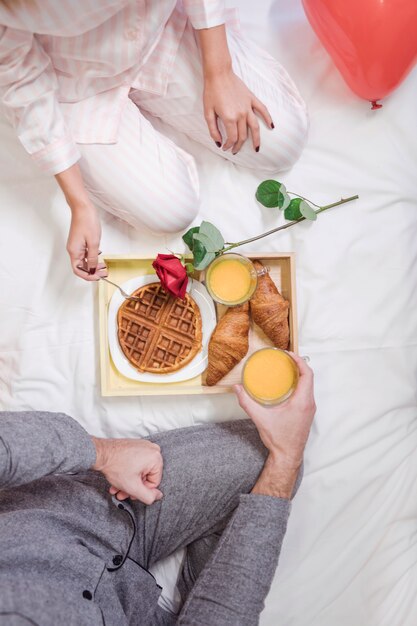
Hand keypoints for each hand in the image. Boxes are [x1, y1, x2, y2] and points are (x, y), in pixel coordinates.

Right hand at [66, 203, 106, 280]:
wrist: (82, 208)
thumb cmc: (87, 221)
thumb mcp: (93, 242)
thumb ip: (93, 258)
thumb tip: (92, 269)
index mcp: (74, 251)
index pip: (78, 270)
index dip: (88, 276)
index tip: (98, 277)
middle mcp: (73, 250)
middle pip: (81, 267)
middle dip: (92, 272)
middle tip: (104, 272)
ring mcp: (76, 246)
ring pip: (84, 261)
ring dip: (93, 265)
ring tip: (103, 266)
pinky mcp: (80, 242)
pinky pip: (85, 254)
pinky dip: (92, 257)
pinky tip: (99, 256)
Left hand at [92, 438, 163, 504]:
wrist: (100, 453)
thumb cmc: (115, 466)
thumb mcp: (133, 487)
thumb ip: (148, 496)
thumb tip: (158, 495)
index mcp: (156, 457)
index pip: (154, 482)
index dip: (141, 490)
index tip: (130, 493)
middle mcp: (152, 449)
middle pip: (146, 476)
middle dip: (133, 487)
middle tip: (122, 493)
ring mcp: (143, 446)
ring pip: (140, 471)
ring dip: (128, 481)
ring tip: (117, 488)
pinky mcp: (136, 446)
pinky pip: (136, 462)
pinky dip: (128, 472)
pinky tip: (118, 479)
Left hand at [203, 69, 272, 153]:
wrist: (219, 73)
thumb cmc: (211, 92)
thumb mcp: (207, 113)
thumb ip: (213, 130)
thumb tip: (218, 142)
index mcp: (229, 118)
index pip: (232, 138)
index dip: (228, 145)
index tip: (224, 147)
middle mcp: (241, 114)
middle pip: (243, 136)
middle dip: (238, 145)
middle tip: (234, 150)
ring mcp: (248, 107)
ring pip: (255, 127)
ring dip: (256, 140)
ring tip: (257, 149)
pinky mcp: (251, 99)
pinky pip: (262, 110)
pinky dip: (268, 119)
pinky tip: (271, 126)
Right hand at [235, 353, 315, 469]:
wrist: (288, 456)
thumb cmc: (279, 439)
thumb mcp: (260, 419)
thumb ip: (247, 403)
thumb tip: (237, 389)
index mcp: (302, 402)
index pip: (307, 374)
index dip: (299, 361)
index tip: (288, 354)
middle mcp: (309, 403)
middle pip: (309, 377)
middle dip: (298, 364)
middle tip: (285, 358)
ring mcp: (310, 408)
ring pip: (309, 385)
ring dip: (300, 374)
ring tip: (286, 367)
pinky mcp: (307, 413)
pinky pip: (307, 392)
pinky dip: (299, 383)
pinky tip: (287, 384)